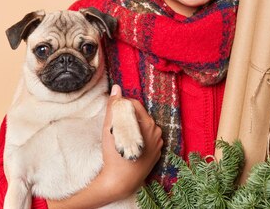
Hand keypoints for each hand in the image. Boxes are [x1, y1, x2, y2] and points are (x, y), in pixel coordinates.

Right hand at [46, 86, 161, 208]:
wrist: (121, 181)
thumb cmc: (114, 154)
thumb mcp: (110, 129)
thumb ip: (114, 106)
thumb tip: (116, 88)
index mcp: (146, 122)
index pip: (135, 104)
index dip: (123, 105)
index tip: (114, 112)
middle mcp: (156, 130)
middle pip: (141, 115)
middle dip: (129, 117)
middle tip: (116, 126)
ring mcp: (158, 141)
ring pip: (145, 126)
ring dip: (135, 127)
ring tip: (123, 136)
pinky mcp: (158, 151)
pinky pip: (150, 138)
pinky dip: (141, 138)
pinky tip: (131, 145)